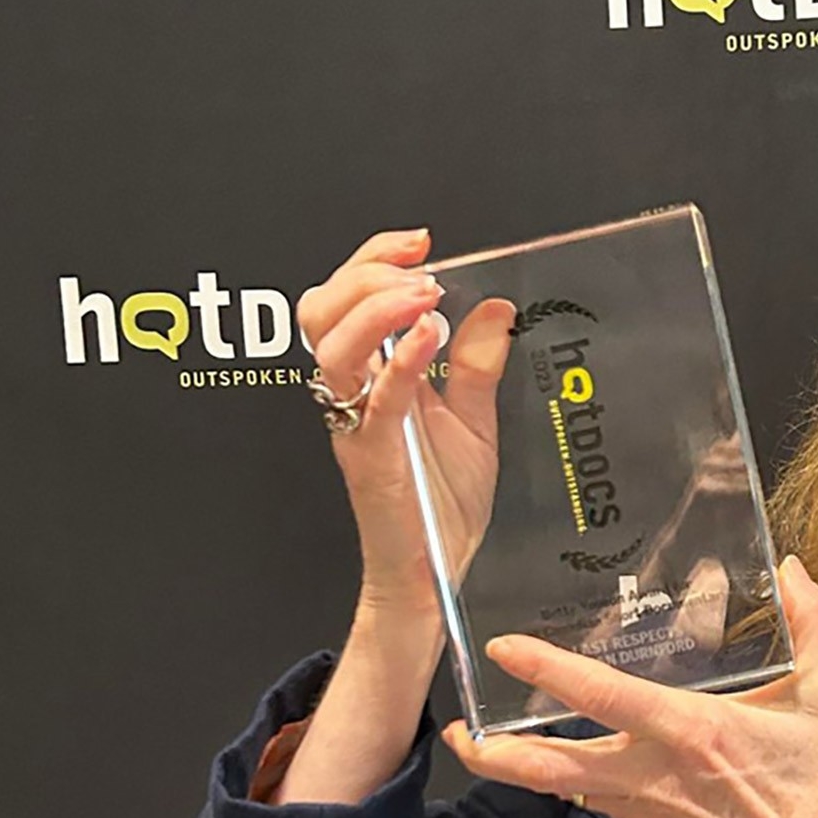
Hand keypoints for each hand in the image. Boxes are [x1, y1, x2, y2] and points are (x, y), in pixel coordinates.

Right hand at [296, 229, 515, 606]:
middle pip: (323, 309)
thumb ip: (476, 363)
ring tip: (426, 296)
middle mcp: (355, 393)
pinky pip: (373, 399)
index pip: (349, 297)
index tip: (420, 243)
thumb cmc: (443, 505)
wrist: (434, 574)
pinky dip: (399, 360)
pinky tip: (427, 337)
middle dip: (367, 271)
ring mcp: (357, 422)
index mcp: (374, 375)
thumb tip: (495, 307)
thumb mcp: (473, 420)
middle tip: (421, 265)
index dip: (375, 259)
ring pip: (332, 345)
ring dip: (379, 307)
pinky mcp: (371, 456)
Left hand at [444, 557, 817, 817]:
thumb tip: (793, 565)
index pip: (602, 698)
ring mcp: (651, 812)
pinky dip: (576, 782)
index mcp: (693, 734)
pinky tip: (573, 759)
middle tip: (454, 732)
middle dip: (494, 756)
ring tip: (491, 740)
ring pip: (568, 789)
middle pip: (552, 770)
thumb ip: (814, 621)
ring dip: (527, 766)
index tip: (503, 648)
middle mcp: (656, 777)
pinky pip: (602, 803)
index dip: (547, 671)